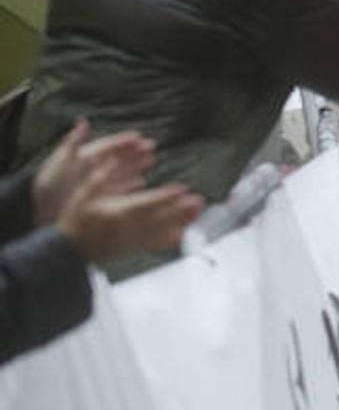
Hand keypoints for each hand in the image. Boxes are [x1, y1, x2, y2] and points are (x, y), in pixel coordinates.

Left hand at [32, 121, 154, 225]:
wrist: (40, 213)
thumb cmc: (49, 187)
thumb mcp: (59, 163)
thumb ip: (73, 144)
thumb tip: (82, 122)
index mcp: (83, 158)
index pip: (106, 146)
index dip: (122, 141)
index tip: (138, 137)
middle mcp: (91, 170)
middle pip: (116, 157)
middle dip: (134, 152)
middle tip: (151, 147)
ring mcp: (96, 184)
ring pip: (120, 172)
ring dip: (135, 166)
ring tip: (151, 160)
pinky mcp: (98, 199)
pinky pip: (118, 190)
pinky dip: (130, 185)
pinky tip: (141, 183)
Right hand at [56, 173, 202, 264]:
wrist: (68, 251)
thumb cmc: (75, 220)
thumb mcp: (83, 194)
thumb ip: (101, 176)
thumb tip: (114, 158)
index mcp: (115, 212)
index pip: (145, 202)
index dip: (165, 196)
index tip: (181, 189)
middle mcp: (126, 228)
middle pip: (158, 217)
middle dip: (180, 209)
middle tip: (198, 201)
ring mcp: (130, 240)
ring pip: (160, 231)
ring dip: (180, 222)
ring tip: (197, 213)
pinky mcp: (131, 249)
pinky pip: (153, 245)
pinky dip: (168, 240)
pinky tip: (181, 234)